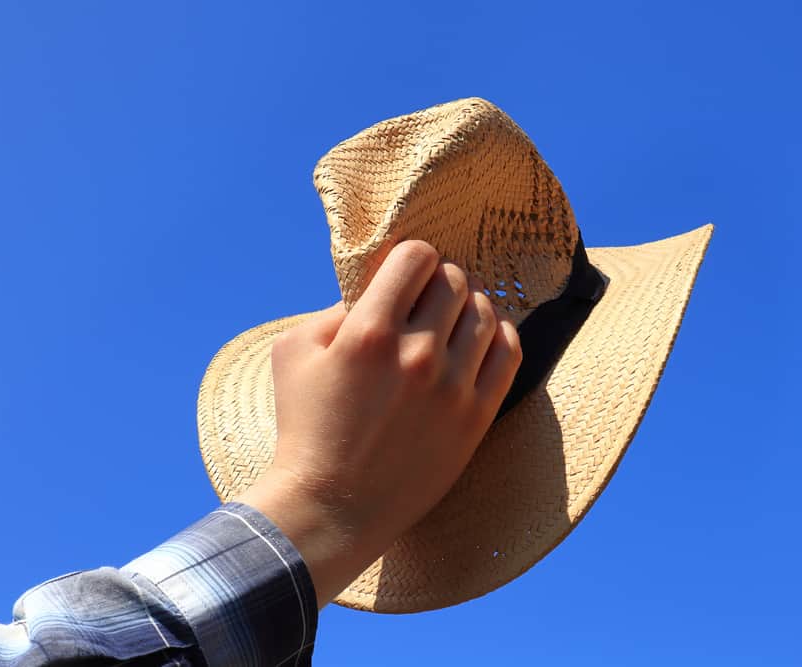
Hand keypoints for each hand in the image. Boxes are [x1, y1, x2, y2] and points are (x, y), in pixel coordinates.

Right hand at [237, 240, 522, 607]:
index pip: (417, 256)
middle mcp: (415, 354)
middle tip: (430, 297)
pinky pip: (509, 353)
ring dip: (471, 304)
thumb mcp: (293, 354)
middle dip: (441, 280)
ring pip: (485, 311)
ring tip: (455, 317)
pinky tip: (483, 338)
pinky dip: (500, 333)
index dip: (412, 258)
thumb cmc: (306, 428)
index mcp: (368, 332)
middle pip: (454, 280)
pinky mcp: (475, 416)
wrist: (332, 508)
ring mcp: (451, 387)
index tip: (406, 275)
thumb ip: (333, 310)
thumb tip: (375, 290)